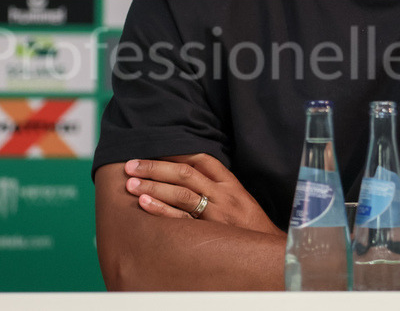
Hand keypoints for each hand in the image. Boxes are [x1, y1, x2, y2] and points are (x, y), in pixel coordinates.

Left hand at [124, 153, 282, 235]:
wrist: (269, 251)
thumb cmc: (250, 225)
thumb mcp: (239, 198)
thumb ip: (217, 184)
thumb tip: (188, 171)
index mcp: (230, 183)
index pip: (201, 159)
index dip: (175, 153)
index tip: (154, 149)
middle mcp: (223, 195)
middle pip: (185, 173)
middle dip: (155, 167)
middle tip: (132, 164)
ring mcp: (216, 214)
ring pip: (181, 193)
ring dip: (153, 185)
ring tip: (130, 182)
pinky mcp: (209, 232)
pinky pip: (181, 219)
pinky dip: (161, 209)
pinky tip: (144, 202)